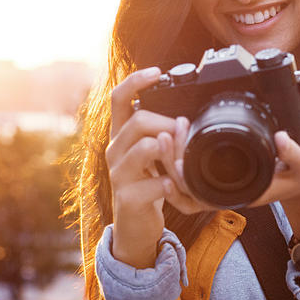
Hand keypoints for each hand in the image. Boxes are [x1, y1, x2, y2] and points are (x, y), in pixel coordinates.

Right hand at [105, 67, 178, 267]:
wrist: (135, 226)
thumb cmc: (147, 184)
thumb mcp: (150, 154)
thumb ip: (159, 133)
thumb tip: (183, 116)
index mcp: (120, 135)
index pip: (119, 98)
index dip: (136, 81)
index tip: (158, 72)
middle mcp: (114, 150)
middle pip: (138, 120)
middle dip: (167, 123)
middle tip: (185, 133)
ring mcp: (118, 174)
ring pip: (144, 148)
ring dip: (170, 150)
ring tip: (181, 159)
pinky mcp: (127, 198)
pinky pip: (154, 183)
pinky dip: (170, 183)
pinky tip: (175, 186)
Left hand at [164, 126, 299, 241]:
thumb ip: (294, 152)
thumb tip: (280, 138)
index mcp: (243, 194)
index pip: (202, 195)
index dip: (183, 179)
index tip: (175, 156)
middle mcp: (228, 193)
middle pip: (186, 187)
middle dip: (171, 160)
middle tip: (167, 133)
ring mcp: (224, 186)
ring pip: (186, 182)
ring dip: (172, 159)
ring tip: (168, 131)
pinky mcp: (223, 176)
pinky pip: (194, 176)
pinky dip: (181, 161)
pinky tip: (178, 140)